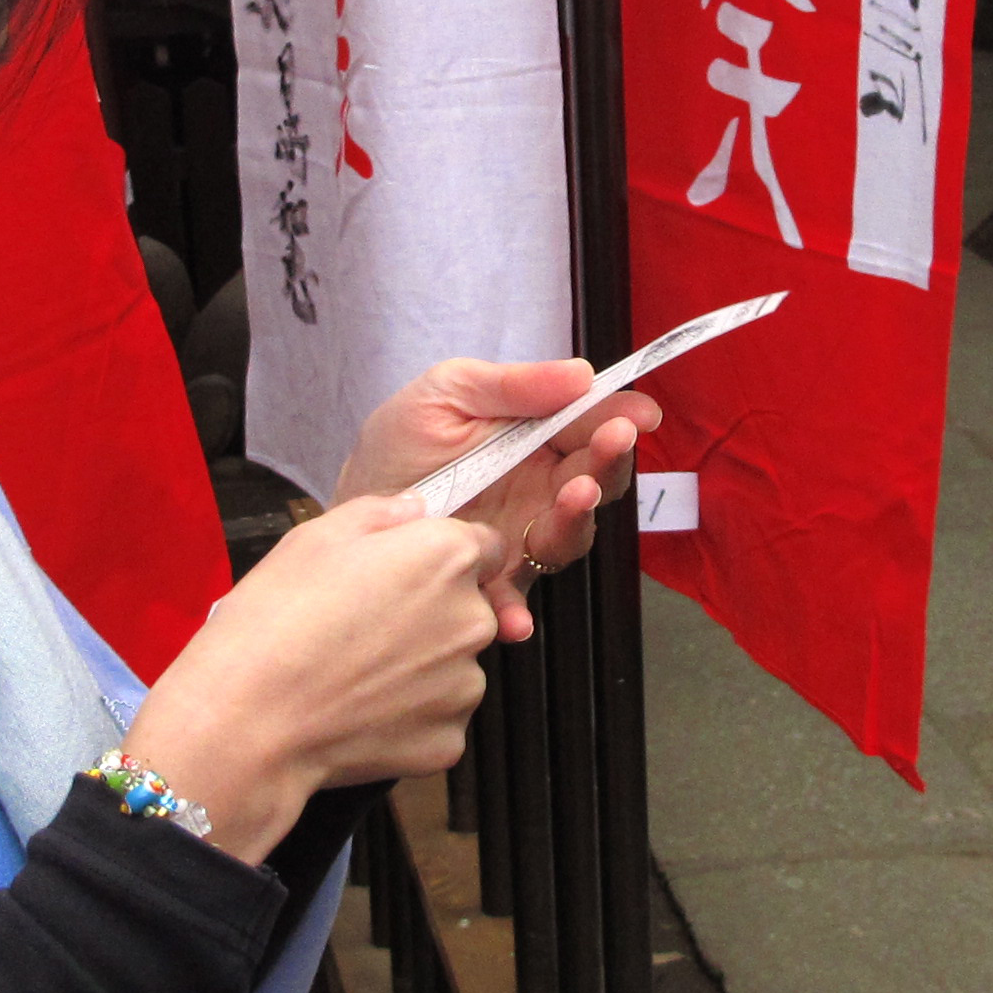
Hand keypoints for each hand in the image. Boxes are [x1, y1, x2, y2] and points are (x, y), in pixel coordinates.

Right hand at [117, 497, 507, 861]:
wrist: (249, 719)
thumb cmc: (276, 620)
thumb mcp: (315, 537)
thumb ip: (380, 513)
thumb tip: (415, 511)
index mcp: (447, 559)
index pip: (483, 547)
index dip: (441, 557)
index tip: (405, 573)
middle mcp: (472, 621)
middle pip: (468, 609)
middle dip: (431, 613)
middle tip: (366, 626)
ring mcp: (465, 687)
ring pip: (453, 666)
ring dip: (421, 668)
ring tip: (356, 673)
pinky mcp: (448, 741)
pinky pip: (436, 719)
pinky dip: (407, 716)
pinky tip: (358, 710)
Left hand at [336, 359, 659, 643]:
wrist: (353, 505)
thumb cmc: (399, 444)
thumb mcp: (447, 392)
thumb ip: (510, 384)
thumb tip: (580, 374)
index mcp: (536, 438)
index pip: (590, 427)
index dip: (619, 418)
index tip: (638, 414)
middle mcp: (540, 490)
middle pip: (595, 479)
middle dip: (609, 460)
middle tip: (613, 441)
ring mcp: (520, 537)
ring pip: (569, 536)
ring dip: (577, 519)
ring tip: (575, 496)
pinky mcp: (490, 580)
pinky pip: (514, 599)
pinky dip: (516, 611)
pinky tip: (514, 618)